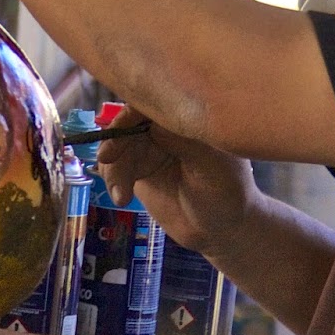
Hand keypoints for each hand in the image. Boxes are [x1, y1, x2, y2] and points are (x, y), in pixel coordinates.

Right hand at [97, 106, 262, 255]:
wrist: (218, 232)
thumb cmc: (227, 194)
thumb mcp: (212, 167)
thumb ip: (184, 142)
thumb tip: (151, 121)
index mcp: (191, 117)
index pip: (157, 102)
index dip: (133, 112)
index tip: (119, 129)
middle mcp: (169, 127)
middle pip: (131, 120)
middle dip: (116, 138)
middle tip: (106, 159)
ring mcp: (153, 146)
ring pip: (119, 143)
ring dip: (113, 166)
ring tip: (120, 193)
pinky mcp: (140, 167)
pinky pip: (116, 164)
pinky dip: (112, 179)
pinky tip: (120, 197)